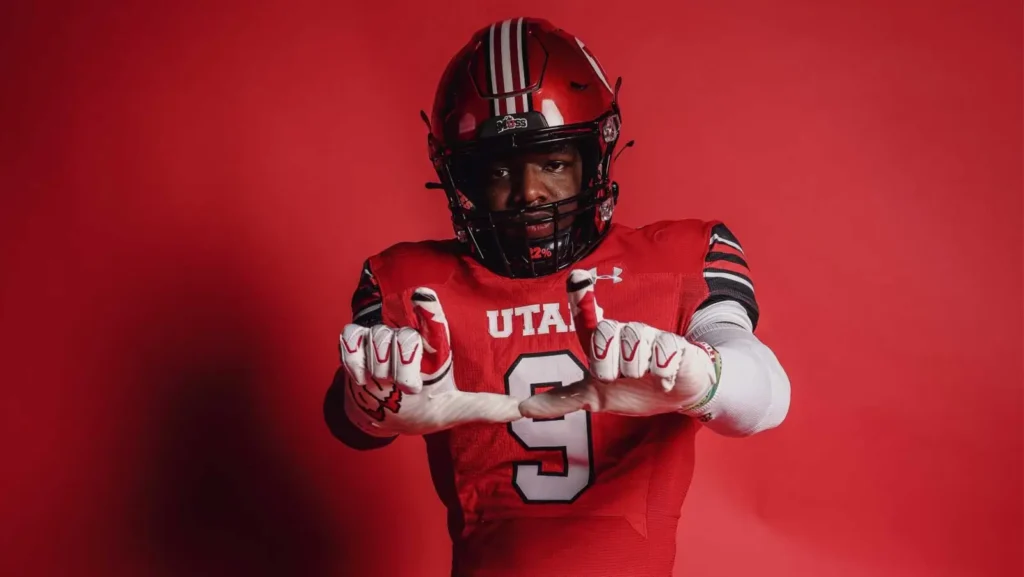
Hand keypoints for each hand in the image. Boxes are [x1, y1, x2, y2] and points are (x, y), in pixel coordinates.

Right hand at [340, 287, 521, 435]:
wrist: (386, 419)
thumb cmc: (425, 409)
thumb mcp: (456, 411)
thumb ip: (488, 407)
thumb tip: (526, 410)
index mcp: (433, 347)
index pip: (431, 319)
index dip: (427, 308)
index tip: (423, 298)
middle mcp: (407, 337)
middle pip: (401, 337)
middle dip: (402, 370)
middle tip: (407, 391)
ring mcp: (379, 339)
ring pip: (376, 339)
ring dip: (378, 370)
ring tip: (383, 388)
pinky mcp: (355, 344)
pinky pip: (350, 340)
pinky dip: (354, 360)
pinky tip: (361, 379)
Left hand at [519, 270, 720, 419]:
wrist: (676, 397)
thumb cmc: (634, 389)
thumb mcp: (594, 398)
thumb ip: (561, 400)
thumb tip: (523, 409)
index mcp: (601, 340)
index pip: (586, 313)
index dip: (580, 295)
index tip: (576, 277)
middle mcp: (623, 331)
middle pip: (605, 332)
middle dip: (608, 365)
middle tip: (617, 378)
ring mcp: (649, 335)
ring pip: (632, 347)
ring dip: (636, 371)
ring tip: (644, 377)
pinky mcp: (675, 344)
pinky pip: (662, 356)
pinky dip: (661, 374)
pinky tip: (663, 379)